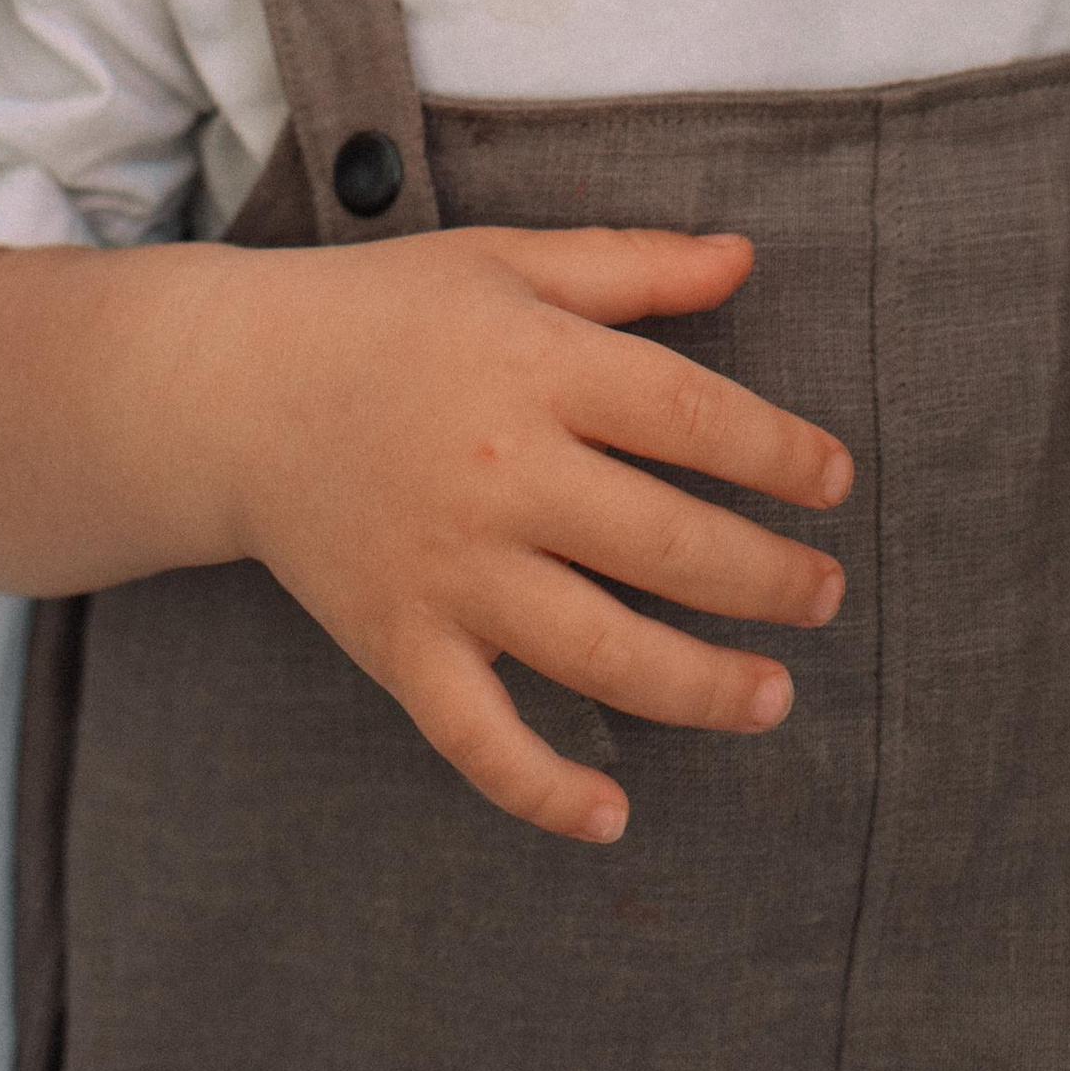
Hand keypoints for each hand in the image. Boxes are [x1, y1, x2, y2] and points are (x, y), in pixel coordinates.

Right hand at [191, 225, 851, 845]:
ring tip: (773, 695)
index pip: (692, 416)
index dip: (780, 454)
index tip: (834, 482)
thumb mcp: (508, 260)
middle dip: (769, 580)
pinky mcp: (397, 642)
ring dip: (704, 688)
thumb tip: (746, 255)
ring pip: (602, 653)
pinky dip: (545, 791)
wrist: (234, 388)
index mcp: (535, 364)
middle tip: (825, 595)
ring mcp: (447, 568)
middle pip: (668, 544)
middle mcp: (499, 470)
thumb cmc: (387, 313)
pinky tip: (614, 815)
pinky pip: (478, 739)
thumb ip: (632, 263)